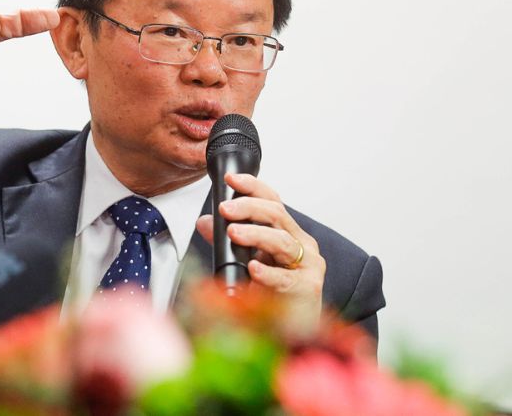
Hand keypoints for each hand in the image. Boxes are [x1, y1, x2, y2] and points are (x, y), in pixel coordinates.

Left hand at [196, 173, 324, 325]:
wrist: (296, 331)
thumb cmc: (276, 294)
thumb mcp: (248, 262)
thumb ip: (227, 242)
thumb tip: (204, 222)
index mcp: (289, 234)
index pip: (273, 201)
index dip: (253, 187)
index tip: (231, 179)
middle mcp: (302, 245)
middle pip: (278, 215)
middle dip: (249, 208)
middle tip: (225, 209)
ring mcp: (308, 266)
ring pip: (283, 242)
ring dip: (256, 234)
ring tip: (234, 233)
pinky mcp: (307, 289)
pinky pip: (286, 278)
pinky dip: (268, 272)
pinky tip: (254, 269)